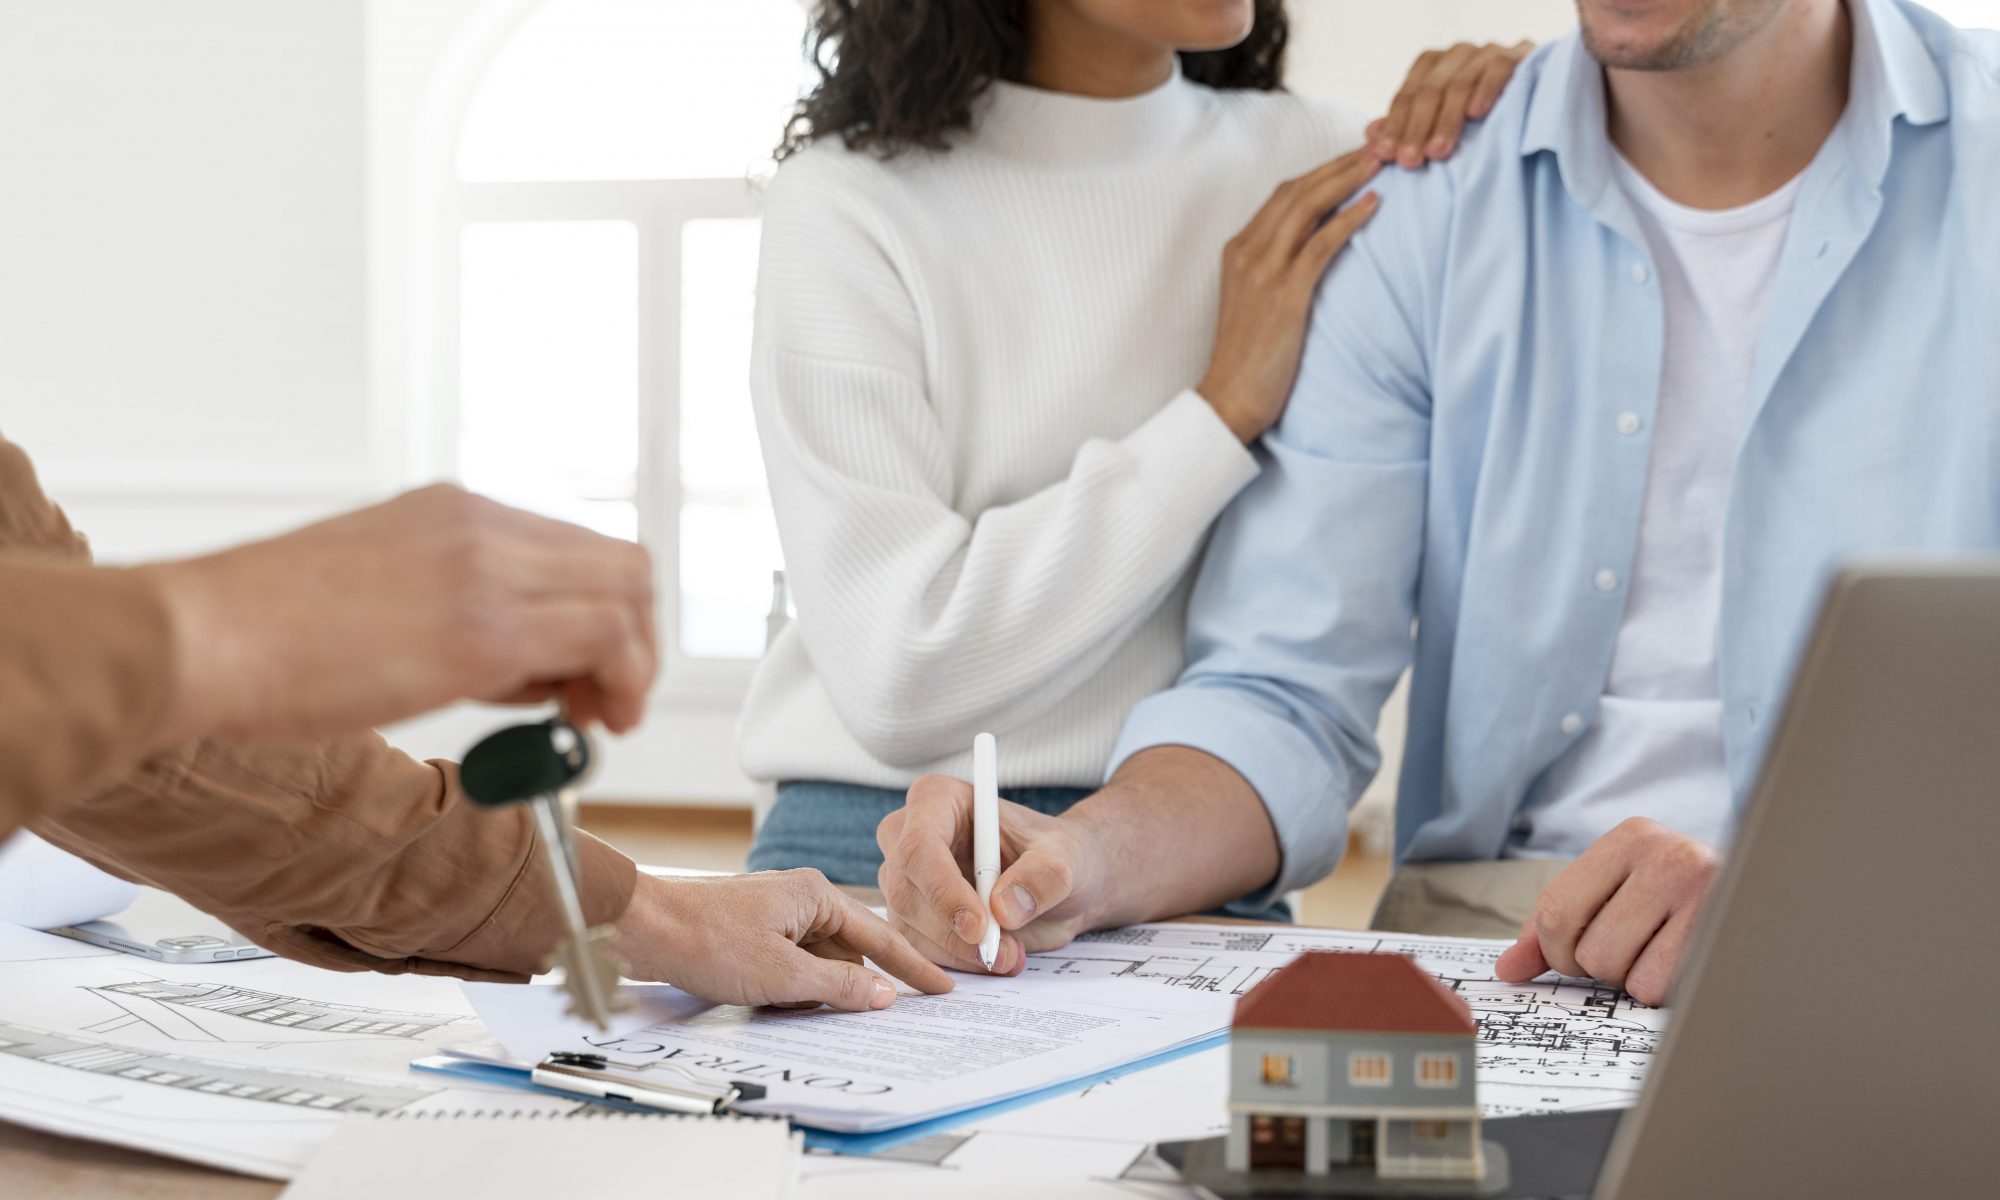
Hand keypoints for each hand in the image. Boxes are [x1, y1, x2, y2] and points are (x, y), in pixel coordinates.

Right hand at [140, 485, 657, 742]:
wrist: (197, 637)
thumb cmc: (260, 635)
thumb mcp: (377, 592)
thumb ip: (452, 610)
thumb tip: (520, 668)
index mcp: (451, 511)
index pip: (575, 549)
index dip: (601, 614)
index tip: (584, 673)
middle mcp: (480, 524)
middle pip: (620, 564)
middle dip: (634, 640)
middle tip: (606, 703)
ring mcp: (486, 570)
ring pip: (626, 593)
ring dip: (633, 665)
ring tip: (596, 720)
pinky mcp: (485, 629)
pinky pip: (603, 637)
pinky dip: (621, 681)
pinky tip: (587, 722)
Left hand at [613, 869, 953, 1009]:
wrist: (641, 928)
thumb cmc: (706, 939)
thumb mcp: (783, 973)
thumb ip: (839, 986)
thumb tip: (883, 996)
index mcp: (817, 895)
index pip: (881, 937)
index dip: (914, 966)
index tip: (943, 986)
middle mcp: (801, 898)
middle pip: (850, 951)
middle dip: (857, 984)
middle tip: (881, 1008)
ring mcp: (776, 915)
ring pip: (818, 961)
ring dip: (819, 989)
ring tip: (809, 1007)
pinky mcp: (754, 933)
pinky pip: (792, 965)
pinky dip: (794, 987)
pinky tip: (781, 1003)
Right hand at [877, 775, 1113, 973]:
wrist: (1058, 886)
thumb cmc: (1057, 856)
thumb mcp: (1065, 858)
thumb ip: (1042, 877)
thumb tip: (1003, 908)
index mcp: (937, 800)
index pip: (920, 846)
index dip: (943, 891)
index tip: (979, 927)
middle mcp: (907, 836)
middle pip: (907, 893)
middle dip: (954, 934)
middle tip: (1006, 953)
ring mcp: (902, 879)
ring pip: (908, 929)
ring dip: (960, 955)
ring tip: (1012, 954)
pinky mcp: (908, 917)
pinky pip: (914, 952)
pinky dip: (952, 966)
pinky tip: (993, 960)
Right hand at [1198, 150, 1381, 442]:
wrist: (1230, 398)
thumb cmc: (1249, 358)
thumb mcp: (1257, 302)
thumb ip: (1277, 270)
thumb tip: (1316, 249)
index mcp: (1238, 250)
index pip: (1283, 194)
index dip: (1321, 170)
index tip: (1354, 156)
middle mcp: (1247, 251)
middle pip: (1297, 190)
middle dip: (1339, 163)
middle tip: (1377, 144)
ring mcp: (1263, 271)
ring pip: (1307, 207)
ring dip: (1347, 179)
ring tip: (1382, 161)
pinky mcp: (1284, 294)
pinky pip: (1320, 244)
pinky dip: (1348, 219)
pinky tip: (1374, 204)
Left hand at [1366, 41, 1533, 168]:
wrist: (1542, 95)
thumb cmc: (1484, 117)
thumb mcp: (1442, 122)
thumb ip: (1409, 124)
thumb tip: (1371, 135)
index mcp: (1434, 66)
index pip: (1407, 95)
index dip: (1394, 126)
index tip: (1384, 156)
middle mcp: (1458, 55)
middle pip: (1429, 91)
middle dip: (1416, 128)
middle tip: (1409, 162)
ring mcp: (1488, 52)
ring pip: (1459, 83)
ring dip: (1446, 120)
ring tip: (1437, 152)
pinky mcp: (1520, 54)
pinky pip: (1498, 69)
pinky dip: (1486, 90)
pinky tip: (1476, 115)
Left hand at [1493, 818, 1721, 1005]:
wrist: (1772, 893)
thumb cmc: (1678, 903)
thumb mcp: (1616, 893)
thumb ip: (1555, 927)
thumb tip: (1507, 968)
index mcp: (1630, 838)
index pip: (1555, 910)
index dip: (1555, 952)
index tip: (1573, 957)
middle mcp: (1667, 855)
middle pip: (1587, 951)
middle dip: (1601, 968)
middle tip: (1634, 950)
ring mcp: (1704, 893)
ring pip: (1623, 974)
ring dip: (1636, 979)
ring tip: (1666, 951)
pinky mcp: (1726, 934)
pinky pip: (1662, 990)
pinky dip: (1666, 991)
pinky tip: (1688, 963)